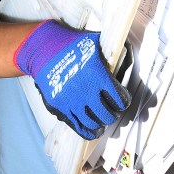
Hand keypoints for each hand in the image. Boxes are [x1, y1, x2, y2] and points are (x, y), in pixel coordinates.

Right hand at [14, 20, 129, 139]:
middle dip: (113, 114)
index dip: (123, 102)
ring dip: (101, 123)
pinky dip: (87, 131)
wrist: (43, 48)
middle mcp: (87, 92)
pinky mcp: (60, 108)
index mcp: (99, 77)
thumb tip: (129, 50)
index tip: (122, 101)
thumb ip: (112, 51)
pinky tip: (93, 131)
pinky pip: (77, 126)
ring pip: (94, 123)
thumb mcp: (95, 42)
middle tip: (112, 111)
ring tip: (102, 121)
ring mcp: (72, 102)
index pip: (120, 99)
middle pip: (108, 115)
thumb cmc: (70, 43)